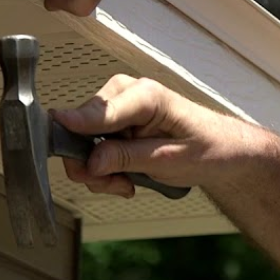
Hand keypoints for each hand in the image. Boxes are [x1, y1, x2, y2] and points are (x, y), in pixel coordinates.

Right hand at [52, 74, 251, 197]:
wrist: (224, 151)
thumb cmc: (209, 148)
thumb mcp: (170, 160)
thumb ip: (128, 157)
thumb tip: (91, 160)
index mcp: (147, 96)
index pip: (102, 110)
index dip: (76, 124)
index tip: (54, 130)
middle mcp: (129, 94)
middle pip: (82, 127)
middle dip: (91, 163)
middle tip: (114, 185)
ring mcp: (121, 108)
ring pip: (83, 141)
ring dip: (98, 170)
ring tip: (125, 183)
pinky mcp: (118, 122)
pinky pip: (93, 146)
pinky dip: (103, 167)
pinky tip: (125, 177)